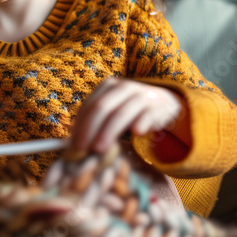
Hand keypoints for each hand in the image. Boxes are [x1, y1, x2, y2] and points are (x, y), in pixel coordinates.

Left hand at [68, 78, 183, 154]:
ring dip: (109, 132)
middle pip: (102, 108)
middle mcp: (124, 87)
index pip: (89, 106)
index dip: (79, 126)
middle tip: (83, 150)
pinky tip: (136, 133)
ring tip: (99, 149)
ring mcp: (141, 95)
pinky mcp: (157, 106)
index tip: (73, 145)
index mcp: (109, 86)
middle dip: (90, 130)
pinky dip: (141, 122)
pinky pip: (147, 114)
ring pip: (121, 113)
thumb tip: (71, 139)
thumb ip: (95, 121)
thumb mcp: (113, 110)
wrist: (165, 102)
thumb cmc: (132, 110)